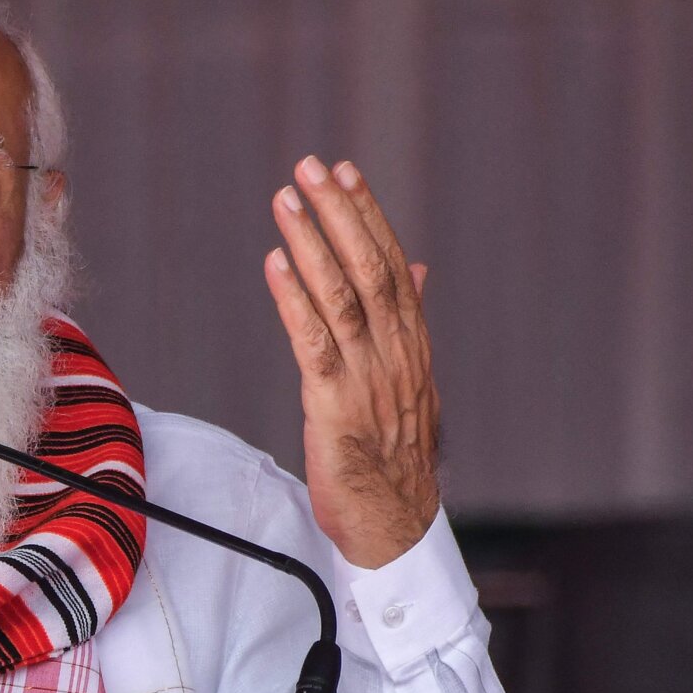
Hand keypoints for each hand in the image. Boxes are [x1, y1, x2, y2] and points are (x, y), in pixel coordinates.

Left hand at [264, 156, 438, 568]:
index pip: (391, 265)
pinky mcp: (336, 407)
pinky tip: (276, 264)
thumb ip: (409, 323)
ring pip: (342, 297)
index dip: (368, 216)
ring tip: (285, 200)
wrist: (397, 525)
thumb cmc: (395, 458)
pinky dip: (294, 300)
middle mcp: (396, 354)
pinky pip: (314, 344)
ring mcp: (368, 379)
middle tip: (310, 166)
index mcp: (412, 345)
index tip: (344, 172)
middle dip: (339, 214)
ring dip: (312, 243)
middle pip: (369, 269)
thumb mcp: (408, 382)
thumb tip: (416, 269)